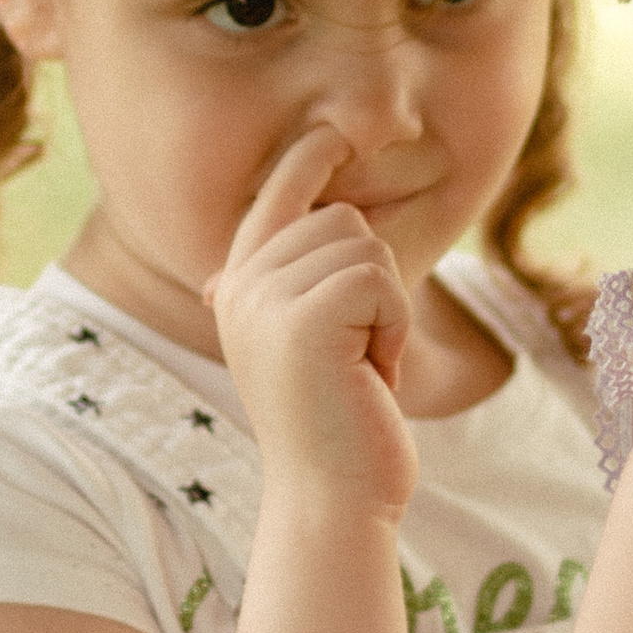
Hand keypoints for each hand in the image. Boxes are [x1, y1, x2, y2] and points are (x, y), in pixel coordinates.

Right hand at [207, 125, 416, 520]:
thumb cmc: (338, 425)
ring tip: (363, 367)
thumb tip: (283, 233)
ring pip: (364, 247)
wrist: (333, 500)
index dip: (309, 156)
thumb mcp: (307, 345)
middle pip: (340, 217)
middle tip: (360, 355)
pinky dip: (396, 329)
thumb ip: (295, 286)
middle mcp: (240, 286)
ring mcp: (265, 301)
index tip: (335, 132)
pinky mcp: (304, 321)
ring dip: (388, 311)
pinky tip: (375, 375)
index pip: (275, 195)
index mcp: (237, 286)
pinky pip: (381, 281)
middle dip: (374, 283)